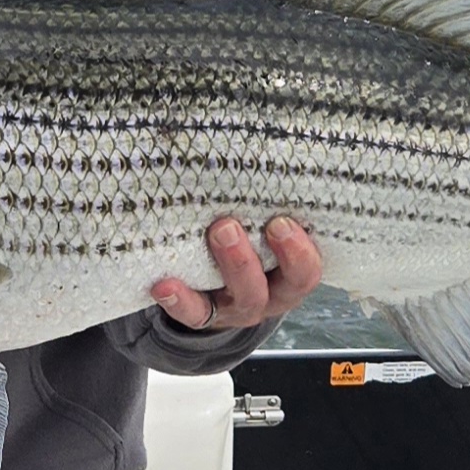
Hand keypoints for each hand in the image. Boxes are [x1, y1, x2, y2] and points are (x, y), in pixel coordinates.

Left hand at [150, 216, 320, 332]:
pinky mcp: (206, 315)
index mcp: (290, 274)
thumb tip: (254, 154)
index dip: (299, 251)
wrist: (218, 288)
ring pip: (245, 298)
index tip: (282, 221)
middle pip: (279, 286)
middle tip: (229, 226)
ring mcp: (238, 307)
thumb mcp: (263, 224)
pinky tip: (163, 286)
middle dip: (256, 256)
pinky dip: (179, 302)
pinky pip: (196, 314)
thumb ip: (266, 203)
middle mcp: (270, 294)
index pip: (306, 270)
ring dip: (230, 266)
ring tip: (214, 234)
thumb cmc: (250, 240)